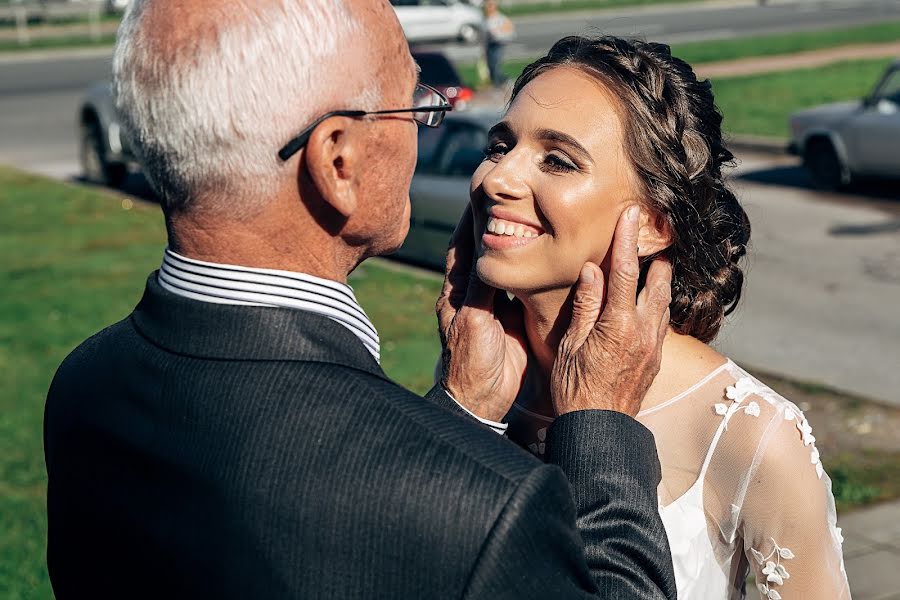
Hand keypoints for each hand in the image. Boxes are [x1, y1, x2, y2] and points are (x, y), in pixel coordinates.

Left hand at [436, 206, 528, 421]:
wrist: (482, 398)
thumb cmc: (470, 361)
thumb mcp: (474, 319)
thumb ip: (482, 287)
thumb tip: (489, 252)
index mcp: (457, 290)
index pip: (461, 245)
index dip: (470, 219)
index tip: (480, 193)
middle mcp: (474, 293)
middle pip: (485, 251)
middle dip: (496, 226)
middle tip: (512, 199)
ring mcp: (495, 305)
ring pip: (506, 267)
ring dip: (517, 246)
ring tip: (534, 219)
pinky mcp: (513, 318)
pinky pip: (523, 288)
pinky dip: (532, 271)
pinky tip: (546, 256)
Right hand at [551, 205, 672, 416]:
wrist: (600, 429)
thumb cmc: (575, 389)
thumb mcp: (569, 344)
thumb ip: (585, 304)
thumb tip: (591, 269)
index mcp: (618, 324)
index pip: (626, 271)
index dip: (627, 239)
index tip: (631, 214)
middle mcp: (643, 331)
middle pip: (658, 281)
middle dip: (656, 254)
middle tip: (654, 230)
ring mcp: (654, 345)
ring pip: (665, 300)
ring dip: (661, 278)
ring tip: (656, 259)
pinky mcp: (657, 357)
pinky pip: (663, 320)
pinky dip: (659, 301)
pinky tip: (651, 298)